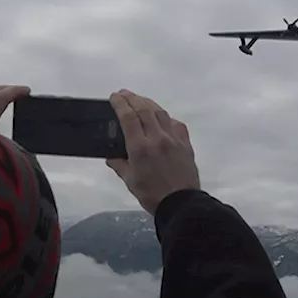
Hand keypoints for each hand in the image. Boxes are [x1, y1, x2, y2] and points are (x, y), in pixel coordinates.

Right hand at [106, 89, 200, 214]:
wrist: (182, 203)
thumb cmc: (152, 195)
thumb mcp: (130, 181)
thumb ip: (119, 165)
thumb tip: (111, 157)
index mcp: (140, 148)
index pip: (129, 117)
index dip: (121, 104)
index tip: (115, 96)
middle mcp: (157, 138)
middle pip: (144, 109)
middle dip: (133, 98)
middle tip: (124, 93)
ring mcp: (174, 139)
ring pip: (160, 113)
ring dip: (148, 103)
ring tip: (140, 100)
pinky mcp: (186, 143)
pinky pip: (175, 124)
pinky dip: (166, 117)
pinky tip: (162, 118)